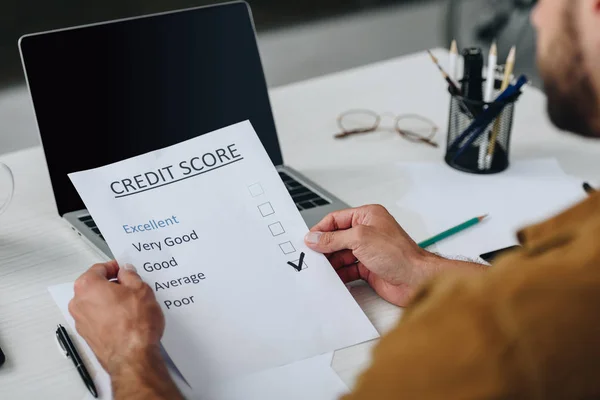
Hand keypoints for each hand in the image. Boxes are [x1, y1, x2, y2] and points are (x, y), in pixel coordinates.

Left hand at [69, 261, 164, 374]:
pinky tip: (125, 320)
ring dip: (110, 301)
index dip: (115, 267)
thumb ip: (130, 276)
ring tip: (131, 306)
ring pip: (95, 303)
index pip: (99, 268)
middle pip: (94, 286)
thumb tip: (126, 272)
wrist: (132, 356)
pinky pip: (97, 318)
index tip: (124, 270)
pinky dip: (108, 316)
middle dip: (111, 285)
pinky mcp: (87, 336)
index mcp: (88, 286)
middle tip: (130, 288)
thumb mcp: (141, 289)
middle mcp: (79, 303)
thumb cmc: (134, 324)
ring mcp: (81, 321)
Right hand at [304, 205, 436, 306]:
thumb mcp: (360, 239)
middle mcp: (368, 232)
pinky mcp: (369, 268)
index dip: (322, 229)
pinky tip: (332, 278)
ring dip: (331, 262)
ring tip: (319, 268)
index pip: (336, 219)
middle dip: (325, 247)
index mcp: (368, 216)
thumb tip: (316, 238)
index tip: (309, 240)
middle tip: (311, 256)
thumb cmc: (399, 254)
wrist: (416, 279)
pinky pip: (348, 269)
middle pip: (337, 237)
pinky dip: (340, 274)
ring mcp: (368, 251)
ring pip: (341, 254)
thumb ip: (334, 238)